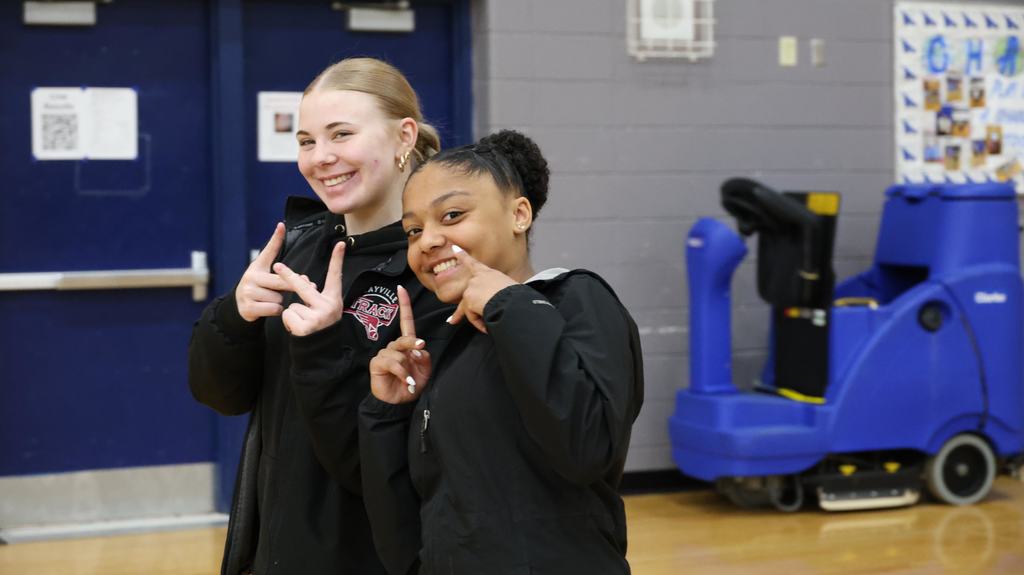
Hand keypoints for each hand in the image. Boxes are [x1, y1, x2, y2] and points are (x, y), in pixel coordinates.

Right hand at [236, 223, 293, 321]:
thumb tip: (302, 274)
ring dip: (279, 301)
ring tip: (269, 299)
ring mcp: (248, 292)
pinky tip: (267, 308)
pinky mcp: (248, 307)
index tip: (281, 225)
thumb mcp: (266, 274)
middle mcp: (250, 277)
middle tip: (291, 289)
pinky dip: (275, 311)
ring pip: (278, 298)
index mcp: (257, 267)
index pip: (269, 251)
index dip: (276, 238)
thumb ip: (282, 270)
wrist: (242, 306)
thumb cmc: (260, 287)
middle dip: (290, 287)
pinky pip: (274, 309)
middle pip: (281, 281)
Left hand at [273, 241, 345, 336]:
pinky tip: (298, 330)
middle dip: (288, 276)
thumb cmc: (320, 327)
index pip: (336, 276)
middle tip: (277, 265)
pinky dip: (289, 323)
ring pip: (292, 305)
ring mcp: (317, 317)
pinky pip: (287, 315)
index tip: (341, 243)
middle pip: (303, 287)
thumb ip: (314, 295)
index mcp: (334, 300)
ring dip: (293, 314)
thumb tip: (302, 279)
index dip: (338, 259)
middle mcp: (328, 307)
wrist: (320, 351)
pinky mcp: (306, 327)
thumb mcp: (323, 309)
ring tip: (303, 324)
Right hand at [369, 286, 431, 403]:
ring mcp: (384, 354)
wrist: (399, 402)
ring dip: (407, 366)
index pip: (406, 322)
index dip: (404, 305)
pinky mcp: (377, 363)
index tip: (401, 288)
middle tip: (420, 348)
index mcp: (407, 345)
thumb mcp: (425, 370)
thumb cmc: (412, 384)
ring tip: (409, 379)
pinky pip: (391, 362)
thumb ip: (424, 357)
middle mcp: (394, 347)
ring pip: (398, 352)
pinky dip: (401, 372)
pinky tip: (404, 381)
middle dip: (412, 343)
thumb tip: (418, 349)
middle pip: (404, 338)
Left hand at [447, 245, 517, 333]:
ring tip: (488, 323)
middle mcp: (477, 278)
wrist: (511, 301)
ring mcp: (471, 287)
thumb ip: (495, 291)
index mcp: (489, 273)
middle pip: (467, 295)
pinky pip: (471, 315)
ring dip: (478, 318)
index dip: (463, 256)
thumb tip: (494, 302)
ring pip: (469, 308)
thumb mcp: (506, 288)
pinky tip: (486, 326)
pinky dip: (478, 323)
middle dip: (459, 311)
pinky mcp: (468, 298)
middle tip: (452, 321)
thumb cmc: (514, 296)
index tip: (454, 249)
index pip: (473, 263)